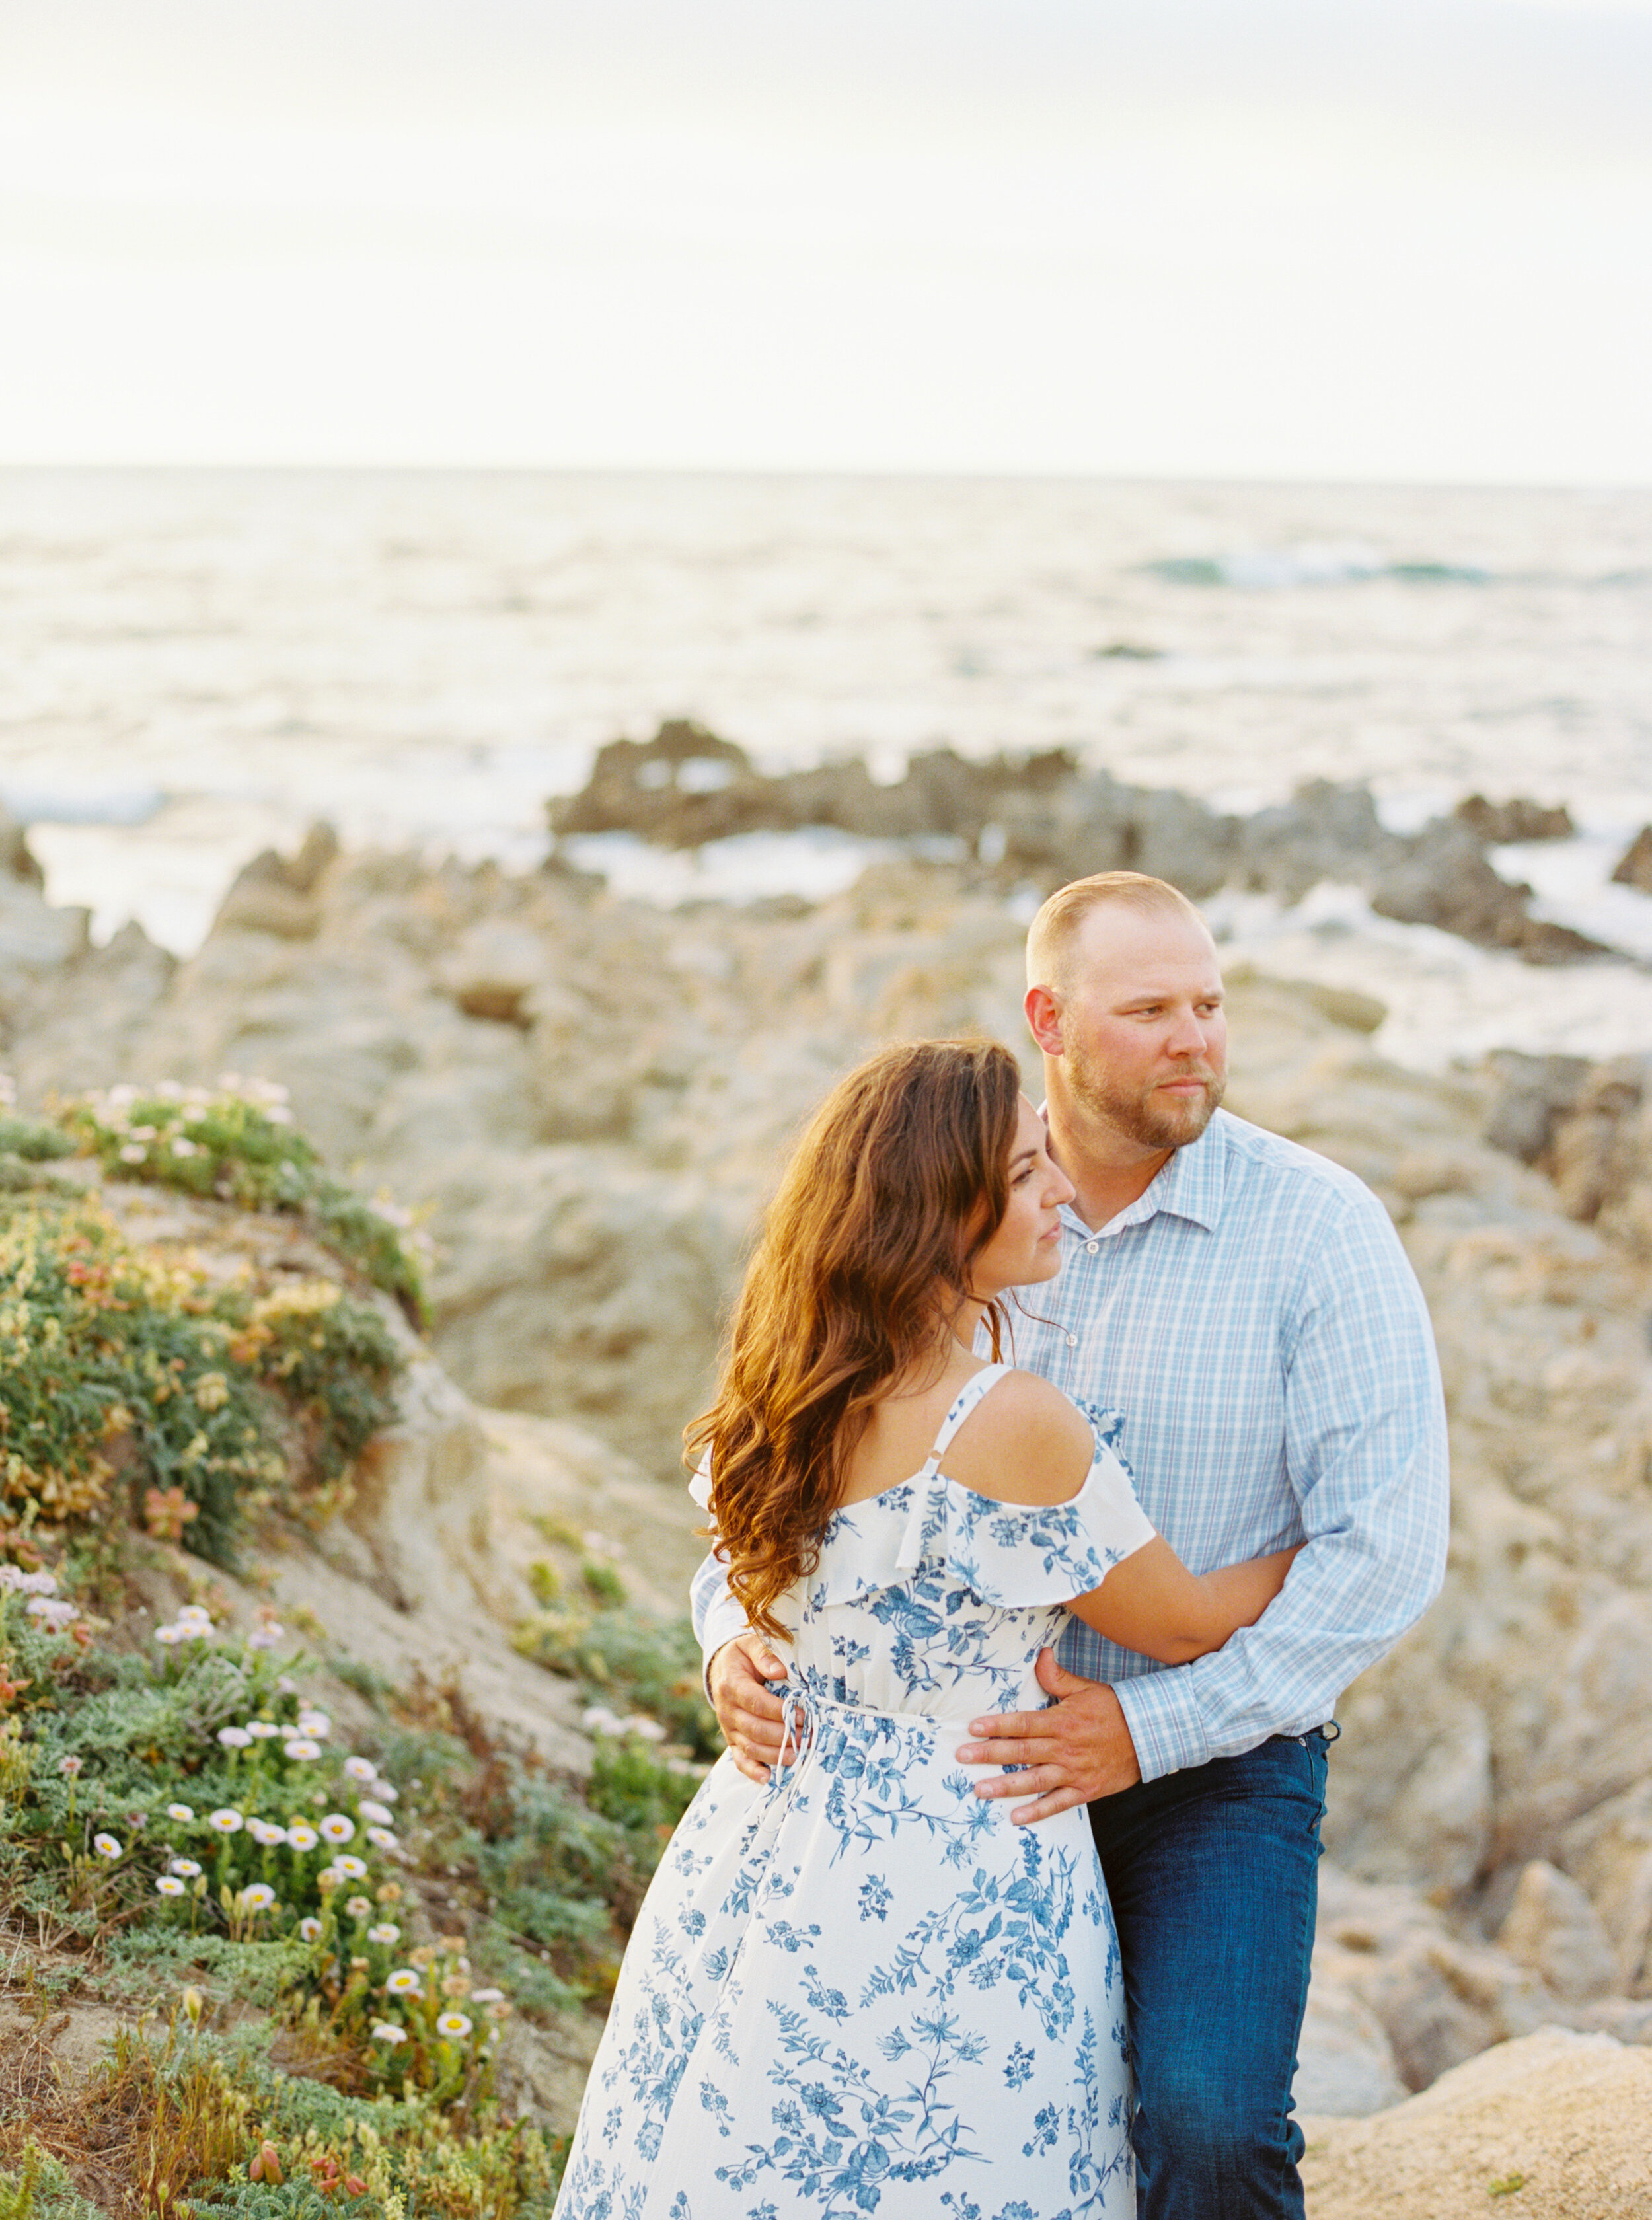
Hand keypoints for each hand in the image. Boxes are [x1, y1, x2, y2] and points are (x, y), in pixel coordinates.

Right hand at [708, 1631, 787, 1784]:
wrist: (721, 1668)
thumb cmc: (742, 1656)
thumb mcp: (750, 1645)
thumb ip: (764, 1654)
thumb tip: (779, 1671)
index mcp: (732, 1685)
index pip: (756, 1702)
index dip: (779, 1711)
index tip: (802, 1714)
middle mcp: (727, 1710)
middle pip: (755, 1729)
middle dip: (783, 1735)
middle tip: (808, 1736)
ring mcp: (728, 1728)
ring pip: (751, 1747)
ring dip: (775, 1754)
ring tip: (798, 1755)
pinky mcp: (732, 1740)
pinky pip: (739, 1759)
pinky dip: (752, 1771)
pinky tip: (767, 1778)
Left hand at [955, 1651, 1141, 1823]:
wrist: (1150, 1736)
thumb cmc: (1113, 1710)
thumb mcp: (1085, 1688)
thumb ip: (1057, 1676)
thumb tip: (1041, 1655)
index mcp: (1062, 1720)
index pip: (1023, 1723)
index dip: (997, 1725)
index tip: (973, 1727)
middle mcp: (1065, 1747)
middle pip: (1022, 1751)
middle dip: (990, 1754)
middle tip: (962, 1757)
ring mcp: (1074, 1771)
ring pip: (1035, 1780)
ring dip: (1006, 1786)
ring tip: (979, 1790)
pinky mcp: (1085, 1790)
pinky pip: (1058, 1803)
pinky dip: (1038, 1811)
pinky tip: (1016, 1817)